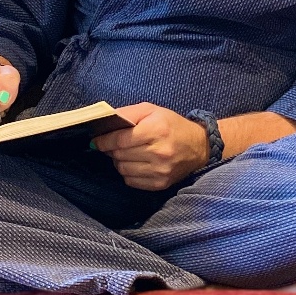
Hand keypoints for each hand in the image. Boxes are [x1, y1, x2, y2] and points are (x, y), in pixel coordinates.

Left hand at [94, 102, 209, 191]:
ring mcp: (160, 171)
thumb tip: (104, 122)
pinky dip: (128, 172)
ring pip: (123, 169)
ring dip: (119, 161)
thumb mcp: (151, 110)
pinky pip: (131, 181)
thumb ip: (127, 113)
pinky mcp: (160, 184)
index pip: (120, 140)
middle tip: (114, 145)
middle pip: (120, 155)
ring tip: (126, 153)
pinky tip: (135, 163)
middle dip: (111, 150)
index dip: (104, 141)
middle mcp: (159, 152)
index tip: (96, 140)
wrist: (198, 147)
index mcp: (156, 130)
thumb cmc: (171, 125)